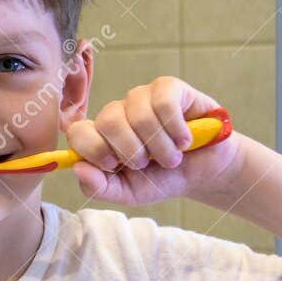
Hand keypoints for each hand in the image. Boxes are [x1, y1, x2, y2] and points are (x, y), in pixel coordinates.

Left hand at [64, 76, 244, 205]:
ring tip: (172, 157)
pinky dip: (176, 130)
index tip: (114, 166)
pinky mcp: (168, 87)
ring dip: (160, 147)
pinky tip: (184, 140)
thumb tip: (78, 167)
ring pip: (140, 116)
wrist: (204, 171)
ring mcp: (141, 97)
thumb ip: (99, 187)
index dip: (94, 150)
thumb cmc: (162, 179)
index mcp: (100, 136)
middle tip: (148, 164)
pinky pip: (164, 104)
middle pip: (108, 122)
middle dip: (132, 151)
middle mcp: (117, 112)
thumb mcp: (129, 193)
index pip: (77, 132)